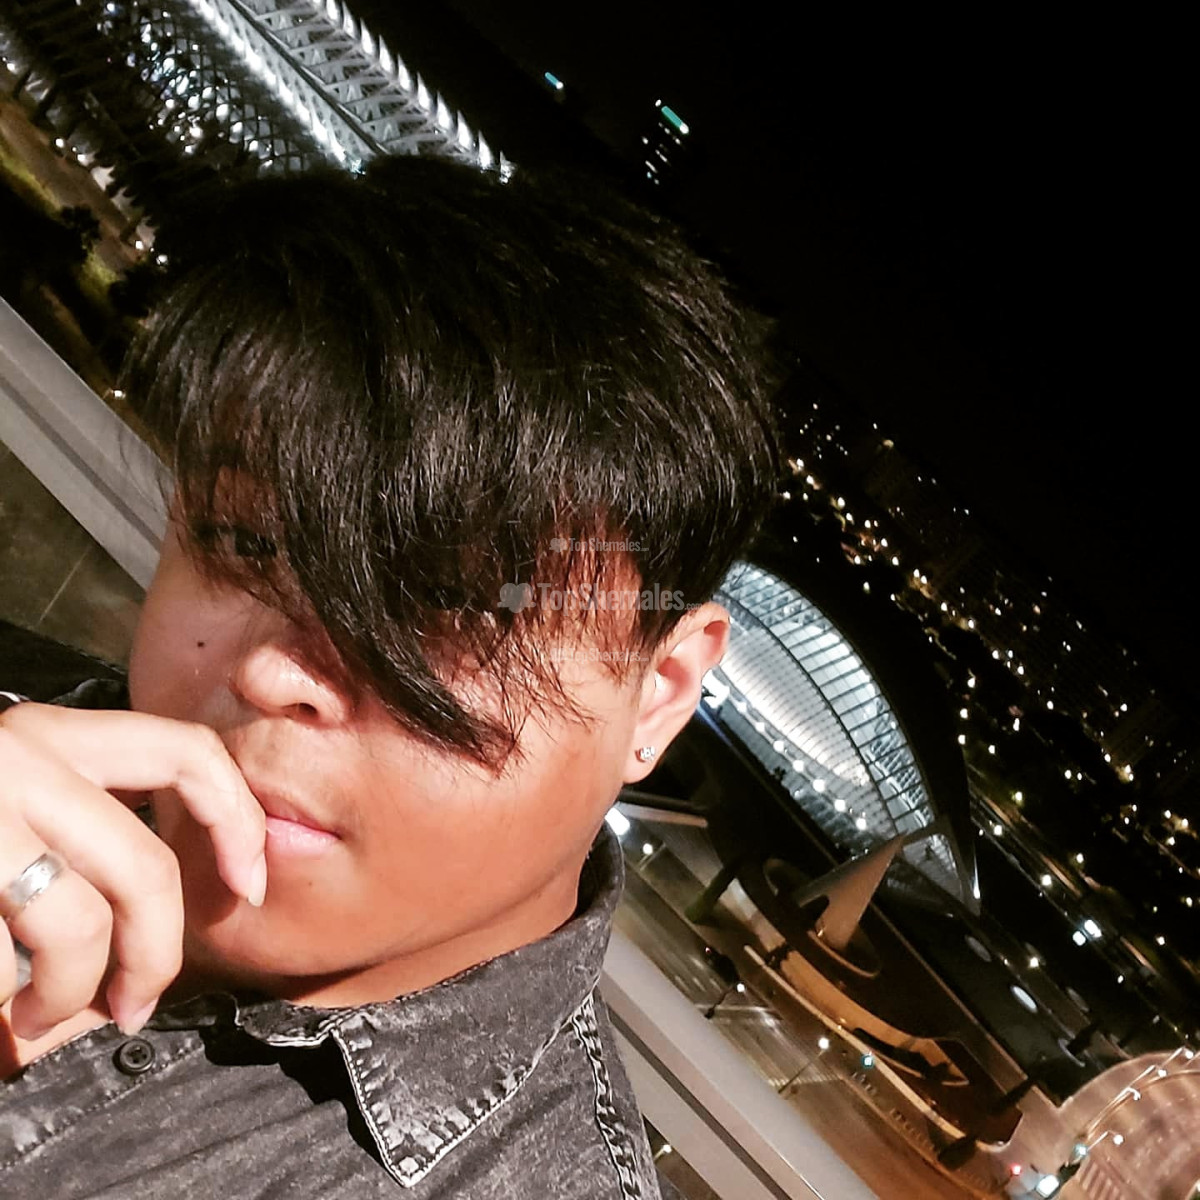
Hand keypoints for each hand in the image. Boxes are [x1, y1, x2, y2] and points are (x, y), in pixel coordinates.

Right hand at [0, 703, 265, 1040]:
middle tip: (137, 1001)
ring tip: (35, 1015)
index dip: (236, 822)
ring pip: (78, 928)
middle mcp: (15, 760)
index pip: (185, 752)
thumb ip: (90, 844)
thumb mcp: (18, 818)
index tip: (251, 886)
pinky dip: (3, 1003)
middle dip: (159, 954)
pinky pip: (3, 966)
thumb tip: (175, 926)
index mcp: (49, 736)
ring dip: (69, 996)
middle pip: (147, 868)